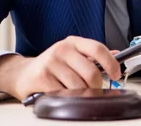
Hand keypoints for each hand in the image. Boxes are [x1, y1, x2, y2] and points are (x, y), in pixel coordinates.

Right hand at [0, 36, 120, 100]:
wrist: (23, 74)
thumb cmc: (52, 65)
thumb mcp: (73, 55)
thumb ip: (93, 56)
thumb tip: (117, 54)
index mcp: (73, 42)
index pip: (98, 49)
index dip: (111, 63)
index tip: (116, 74)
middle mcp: (62, 49)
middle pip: (91, 72)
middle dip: (96, 86)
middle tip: (94, 90)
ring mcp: (51, 62)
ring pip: (78, 86)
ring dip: (82, 94)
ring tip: (76, 92)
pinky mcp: (42, 77)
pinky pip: (64, 93)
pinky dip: (67, 98)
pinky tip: (63, 94)